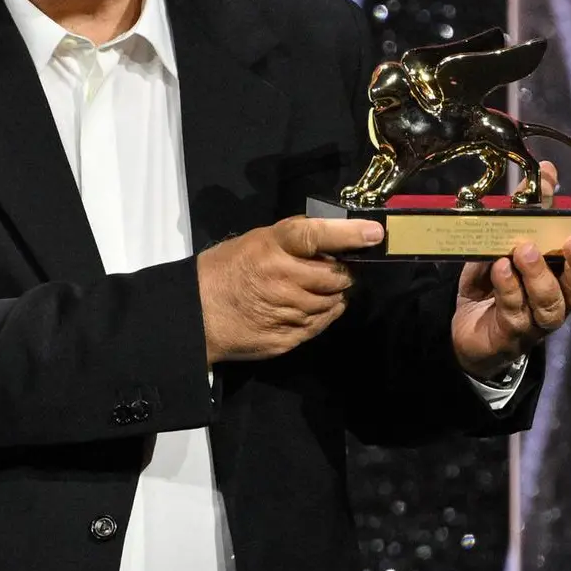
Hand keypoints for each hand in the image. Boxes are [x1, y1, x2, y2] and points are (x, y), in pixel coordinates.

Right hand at [198, 215, 383, 364]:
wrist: (195, 315)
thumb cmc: (224, 270)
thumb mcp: (254, 241)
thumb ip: (292, 239)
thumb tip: (335, 236)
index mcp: (271, 246)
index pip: (315, 235)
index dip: (348, 234)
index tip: (375, 234)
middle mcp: (282, 278)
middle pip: (335, 277)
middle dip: (341, 274)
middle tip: (331, 271)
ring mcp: (286, 310)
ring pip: (332, 304)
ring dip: (332, 297)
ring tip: (312, 291)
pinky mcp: (287, 337)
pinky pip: (320, 325)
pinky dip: (322, 316)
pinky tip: (307, 309)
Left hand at [452, 161, 570, 377]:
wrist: (465, 323)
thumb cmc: (496, 278)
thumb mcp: (510, 238)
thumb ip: (532, 207)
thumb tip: (547, 170)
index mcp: (566, 281)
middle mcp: (559, 303)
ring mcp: (536, 321)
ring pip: (551, 304)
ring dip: (540, 275)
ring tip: (525, 251)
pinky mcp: (510, 332)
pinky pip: (514, 310)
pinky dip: (509, 288)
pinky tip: (499, 268)